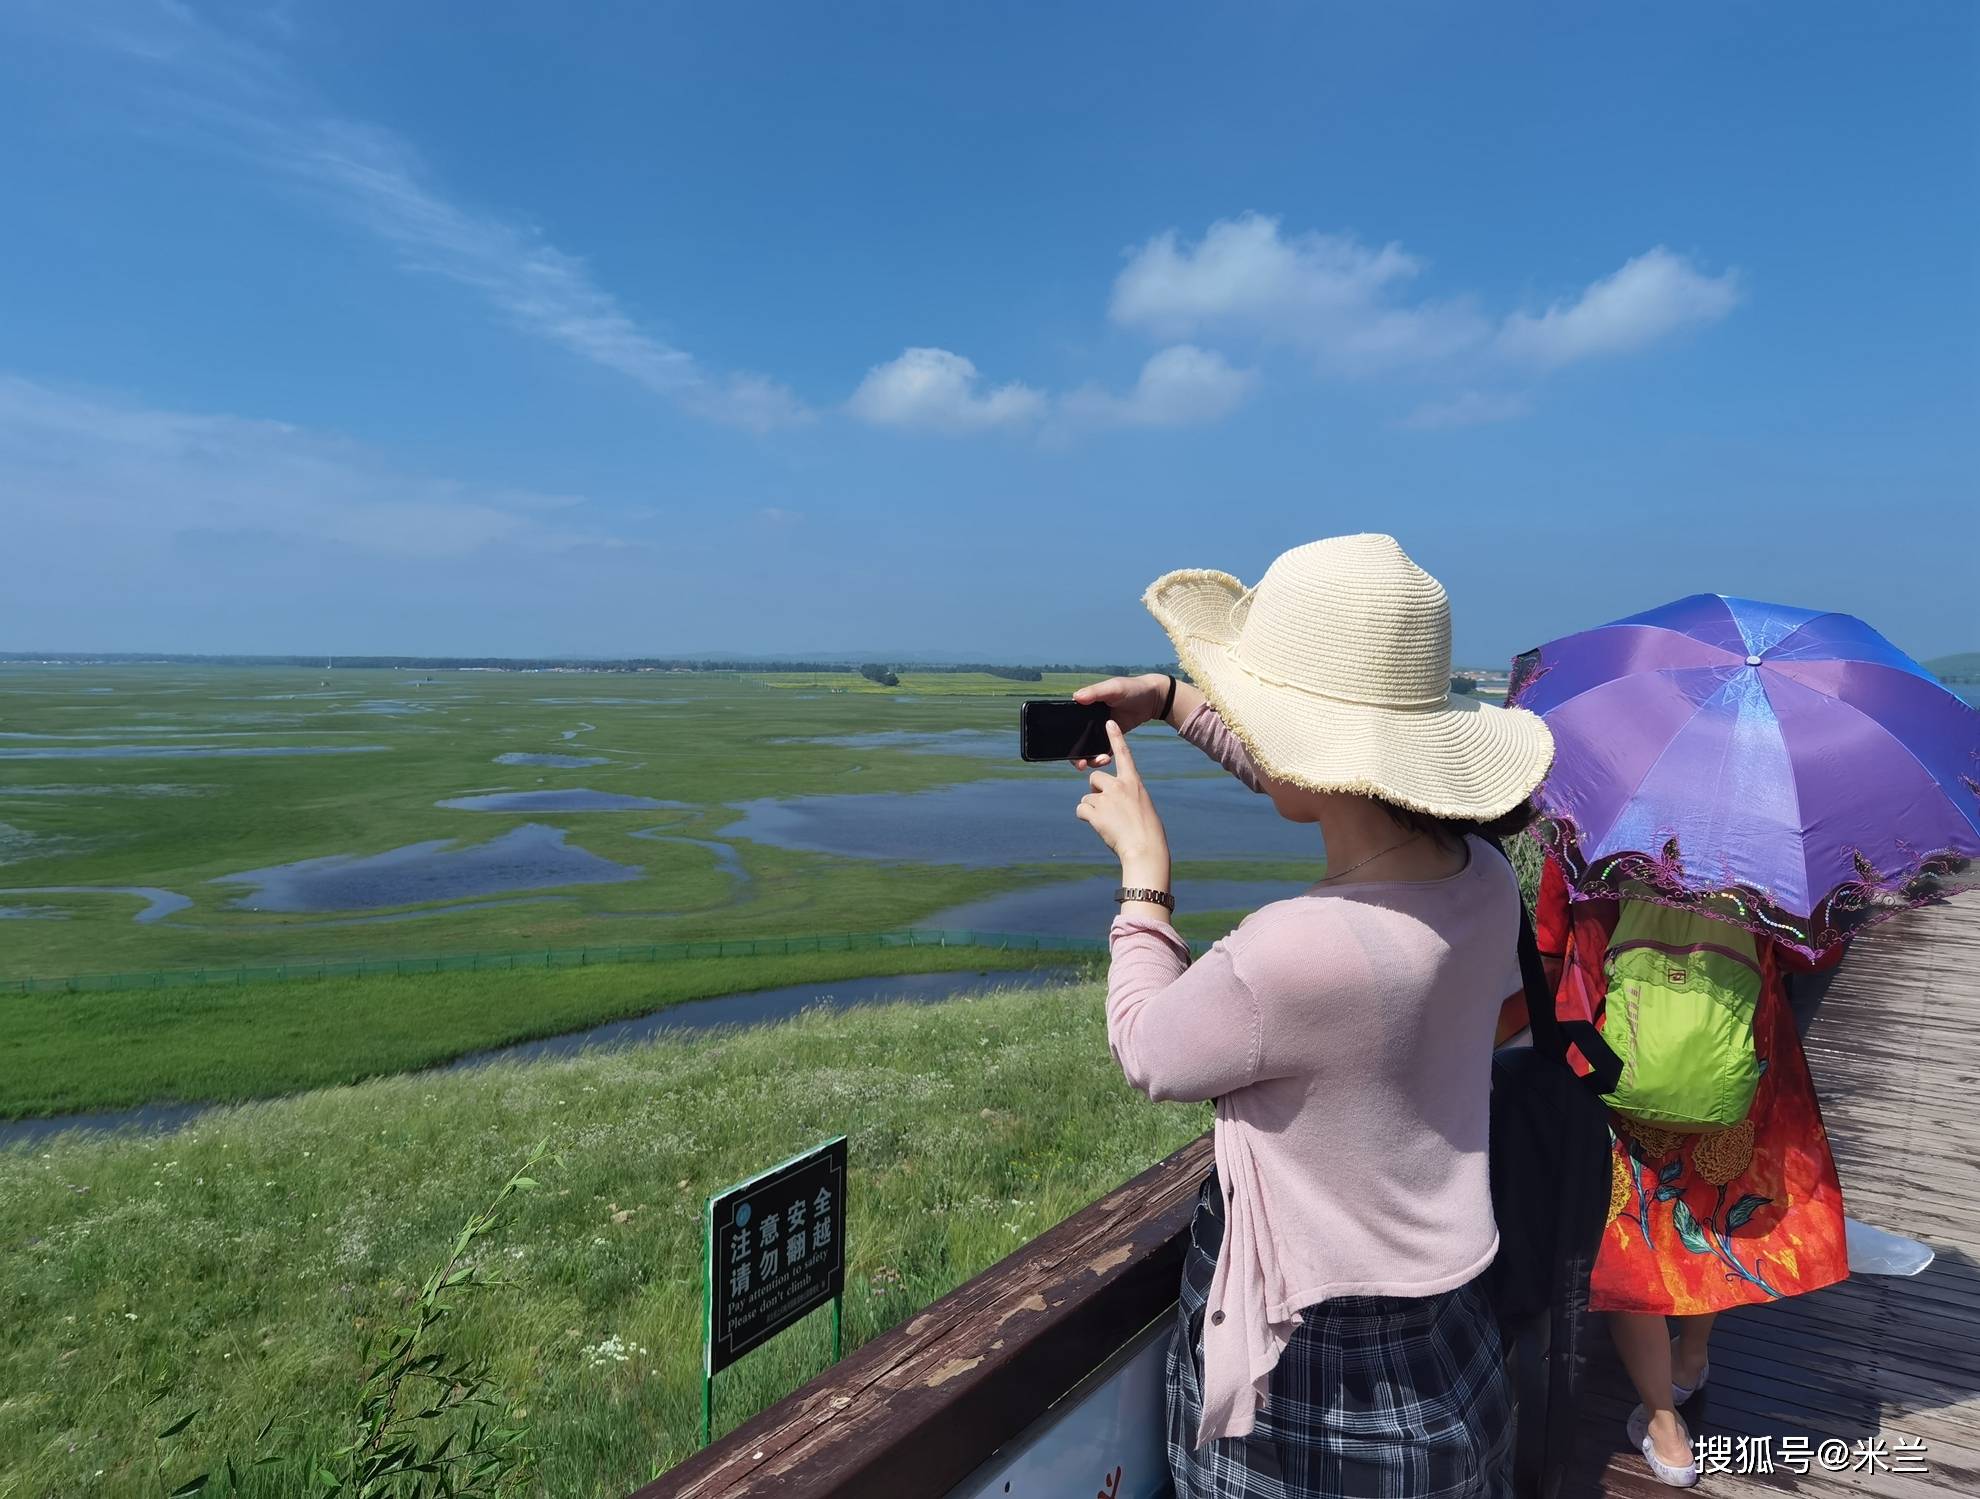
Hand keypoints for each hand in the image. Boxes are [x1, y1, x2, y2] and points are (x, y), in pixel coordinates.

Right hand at [1071, 673, 1169, 767]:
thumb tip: (1075, 697)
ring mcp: (1100, 729)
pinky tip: (1108, 759)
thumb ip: (1095, 692)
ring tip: (1102, 760)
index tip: (1068, 751)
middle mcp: (1089, 719)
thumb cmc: (1132, 688)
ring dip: (1091, 758)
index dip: (1065, 738)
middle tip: (1082, 764)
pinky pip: (1102, 750)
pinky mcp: (1111, 737)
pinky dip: (1102, 757)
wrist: (1153, 698)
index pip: (1069, 724)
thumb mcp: (1113, 687)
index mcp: (1085, 706)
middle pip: (1076, 741)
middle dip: (1076, 755)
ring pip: (1088, 749)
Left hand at [1074, 722, 1170, 883]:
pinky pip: (1081, 809)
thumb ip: (1127, 797)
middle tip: (1107, 809)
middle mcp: (1119, 786)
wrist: (1145, 849)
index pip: (1124, 754)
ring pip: (1087, 797)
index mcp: (1134, 782)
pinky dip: (1086, 818)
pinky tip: (1098, 826)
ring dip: (1093, 809)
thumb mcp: (1142, 807)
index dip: (1115, 737)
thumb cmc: (1147, 832)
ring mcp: (1106, 798)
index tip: (1109, 722)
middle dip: (1096, 791)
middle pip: (1095, 778)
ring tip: (1108, 823)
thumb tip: (1108, 802)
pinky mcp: (1095, 811)